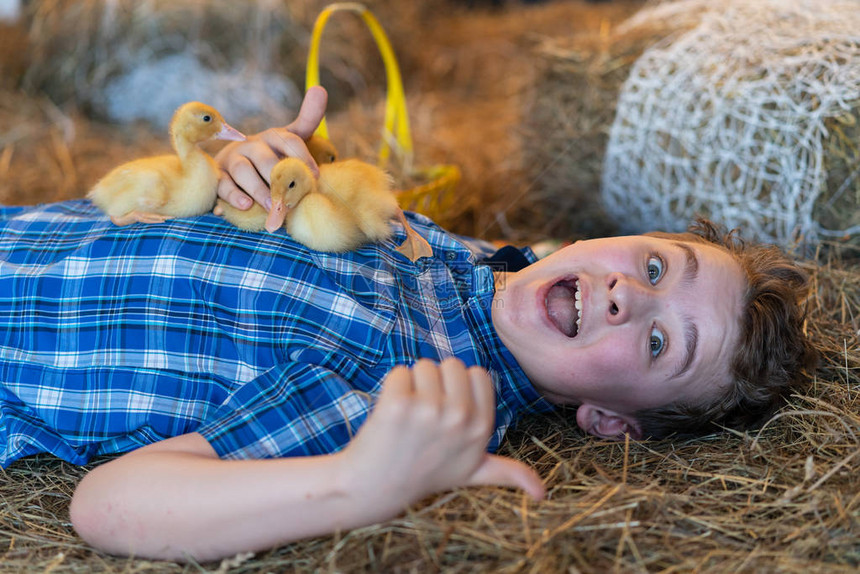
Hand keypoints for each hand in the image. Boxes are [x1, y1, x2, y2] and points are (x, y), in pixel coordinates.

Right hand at [215, 86, 327, 222]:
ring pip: (243, 171)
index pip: (290, 140)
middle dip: (278, 177)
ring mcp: (233, 159)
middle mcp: (253, 144)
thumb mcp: (290, 140)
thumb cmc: (271, 157)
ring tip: (269, 204)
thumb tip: (319, 88)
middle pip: (265, 158)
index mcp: (274, 137)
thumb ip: (307, 119)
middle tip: (290, 196)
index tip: (316, 176)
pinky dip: (233, 196)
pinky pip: (223, 185)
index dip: (303, 157)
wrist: (235, 169)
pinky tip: (245, 206)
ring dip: (257, 189)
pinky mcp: (218, 176)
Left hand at [342, 358, 544, 513]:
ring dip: (412, 386)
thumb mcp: (472, 473)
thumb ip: (509, 474)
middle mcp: (460, 418)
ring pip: (424, 366)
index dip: (459, 388)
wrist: (375, 488)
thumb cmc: (425, 474)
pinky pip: (399, 372)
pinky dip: (391, 387)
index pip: (477, 374)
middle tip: (424, 418)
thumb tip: (543, 494)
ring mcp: (429, 411)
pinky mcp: (398, 405)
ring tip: (407, 419)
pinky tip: (388, 416)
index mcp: (481, 428)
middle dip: (436, 383)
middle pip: (451, 364)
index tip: (447, 414)